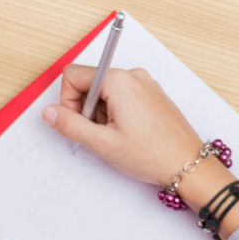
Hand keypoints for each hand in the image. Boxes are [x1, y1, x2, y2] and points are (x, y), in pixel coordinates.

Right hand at [41, 65, 201, 186]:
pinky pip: (122, 96)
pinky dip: (117, 113)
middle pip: (89, 82)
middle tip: (100, 134)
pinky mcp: (151, 94)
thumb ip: (70, 125)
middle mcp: (132, 75)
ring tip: (117, 136)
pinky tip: (128, 134)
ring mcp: (144, 84)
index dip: (67, 101)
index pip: (73, 75)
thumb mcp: (102, 144)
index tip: (78, 123)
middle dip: (86, 109)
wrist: (189, 164)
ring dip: (102, 113)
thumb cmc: (152, 154)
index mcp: (118, 80)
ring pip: (105, 92)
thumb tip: (49, 112)